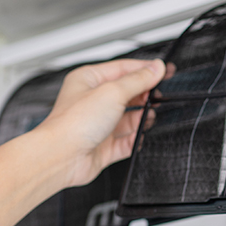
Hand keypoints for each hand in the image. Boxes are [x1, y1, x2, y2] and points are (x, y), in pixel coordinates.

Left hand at [33, 59, 166, 188]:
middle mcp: (92, 101)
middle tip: (157, 96)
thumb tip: (156, 68)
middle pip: (127, 93)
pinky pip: (126, 140)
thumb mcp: (113, 92)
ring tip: (148, 117)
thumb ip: (139, 80)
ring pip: (129, 118)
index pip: (123, 69)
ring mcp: (98, 124)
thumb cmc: (73, 123)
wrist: (61, 157)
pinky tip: (138, 136)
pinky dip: (134, 139)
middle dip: (144, 96)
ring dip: (141, 118)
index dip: (145, 69)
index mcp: (88, 80)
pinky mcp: (103, 146)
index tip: (164, 71)